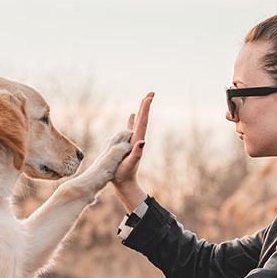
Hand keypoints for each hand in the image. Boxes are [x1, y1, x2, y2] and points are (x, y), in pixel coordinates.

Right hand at [112, 93, 150, 208]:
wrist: (125, 184)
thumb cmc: (124, 176)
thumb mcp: (129, 165)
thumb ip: (136, 153)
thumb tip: (142, 142)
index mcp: (137, 142)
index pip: (142, 122)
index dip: (145, 109)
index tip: (149, 97)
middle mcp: (137, 140)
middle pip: (142, 119)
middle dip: (146, 106)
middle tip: (151, 93)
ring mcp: (133, 142)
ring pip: (138, 122)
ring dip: (141, 111)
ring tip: (144, 101)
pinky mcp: (128, 145)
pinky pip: (130, 129)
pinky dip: (132, 121)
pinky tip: (132, 115)